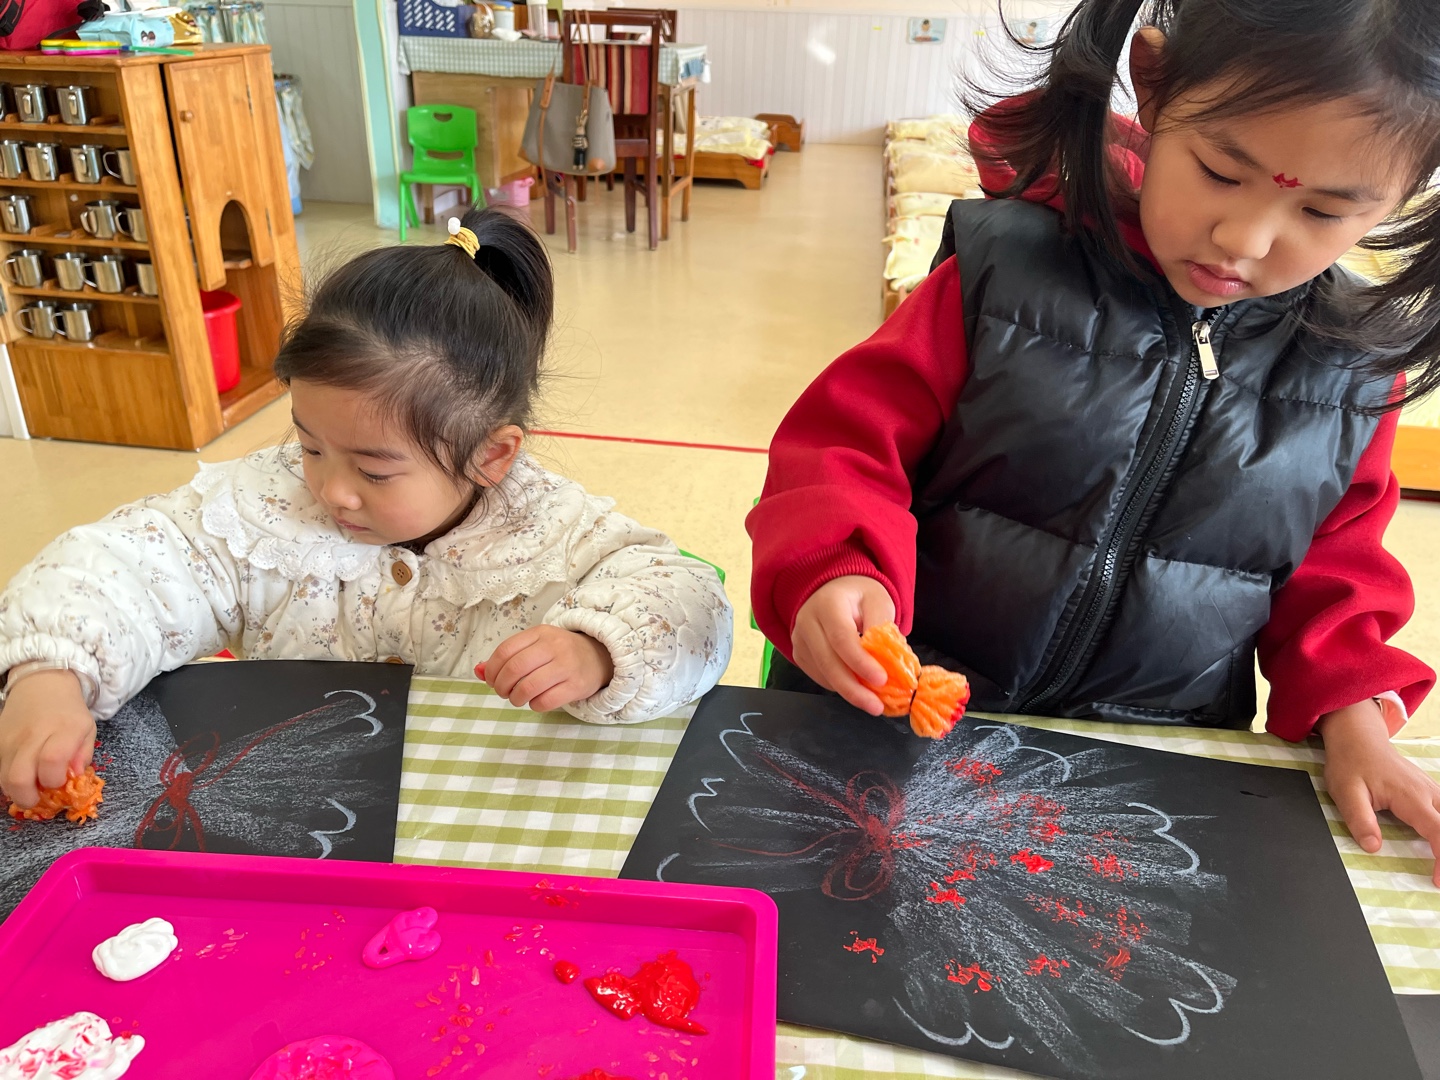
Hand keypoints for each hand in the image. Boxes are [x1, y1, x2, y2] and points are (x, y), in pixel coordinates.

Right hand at [0, 669, 96, 808]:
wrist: (42, 685)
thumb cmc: (69, 712)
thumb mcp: (87, 729)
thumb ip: (83, 755)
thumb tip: (73, 777)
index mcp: (64, 728)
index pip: (52, 762)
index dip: (54, 780)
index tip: (60, 782)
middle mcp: (33, 734)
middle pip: (19, 777)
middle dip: (28, 797)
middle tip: (37, 798)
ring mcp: (11, 738)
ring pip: (4, 778)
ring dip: (17, 790)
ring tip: (30, 786)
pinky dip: (8, 779)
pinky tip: (22, 774)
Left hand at [481, 626, 614, 712]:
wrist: (600, 657)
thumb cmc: (560, 653)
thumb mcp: (535, 647)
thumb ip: (507, 658)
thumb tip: (477, 671)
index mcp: (540, 633)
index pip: (505, 651)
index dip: (491, 670)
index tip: (491, 679)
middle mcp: (554, 647)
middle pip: (514, 669)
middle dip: (501, 686)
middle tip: (503, 692)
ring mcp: (567, 666)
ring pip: (528, 687)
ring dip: (516, 698)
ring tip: (518, 698)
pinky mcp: (576, 686)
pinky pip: (545, 701)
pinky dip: (534, 705)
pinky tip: (536, 701)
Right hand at [791, 575, 896, 714]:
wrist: (832, 591)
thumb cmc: (858, 596)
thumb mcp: (878, 600)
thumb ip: (882, 626)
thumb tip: (889, 660)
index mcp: (827, 604)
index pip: (841, 638)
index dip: (860, 662)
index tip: (881, 680)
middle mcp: (807, 622)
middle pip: (828, 662)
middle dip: (853, 688)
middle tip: (876, 706)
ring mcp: (799, 640)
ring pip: (822, 674)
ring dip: (848, 691)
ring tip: (872, 702)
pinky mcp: (800, 654)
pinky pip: (819, 677)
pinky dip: (839, 686)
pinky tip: (857, 689)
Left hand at [1319, 699, 1439, 886]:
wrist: (1357, 738)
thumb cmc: (1351, 763)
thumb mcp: (1346, 792)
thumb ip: (1360, 819)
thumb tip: (1373, 846)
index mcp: (1411, 797)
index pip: (1439, 832)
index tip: (1438, 880)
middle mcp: (1428, 793)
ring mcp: (1431, 791)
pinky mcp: (1428, 792)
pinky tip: (1439, 843)